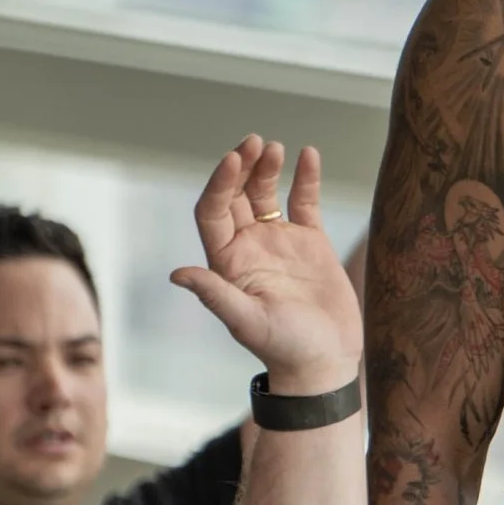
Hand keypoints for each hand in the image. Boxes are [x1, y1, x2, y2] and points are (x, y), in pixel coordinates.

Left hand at [171, 138, 360, 394]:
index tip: (233, 160)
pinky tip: (309, 155)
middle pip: (235, 195)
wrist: (326, 362)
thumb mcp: (247, 321)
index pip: (213, 212)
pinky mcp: (310, 242)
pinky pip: (304, 201)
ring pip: (265, 193)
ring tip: (277, 148)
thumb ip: (216, 294)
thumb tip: (177, 273)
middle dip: (241, 166)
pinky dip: (305, 177)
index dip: (219, 184)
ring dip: (268, 168)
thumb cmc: (285, 348)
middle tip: (254, 142)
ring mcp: (279, 242)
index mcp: (227, 262)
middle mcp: (248, 247)